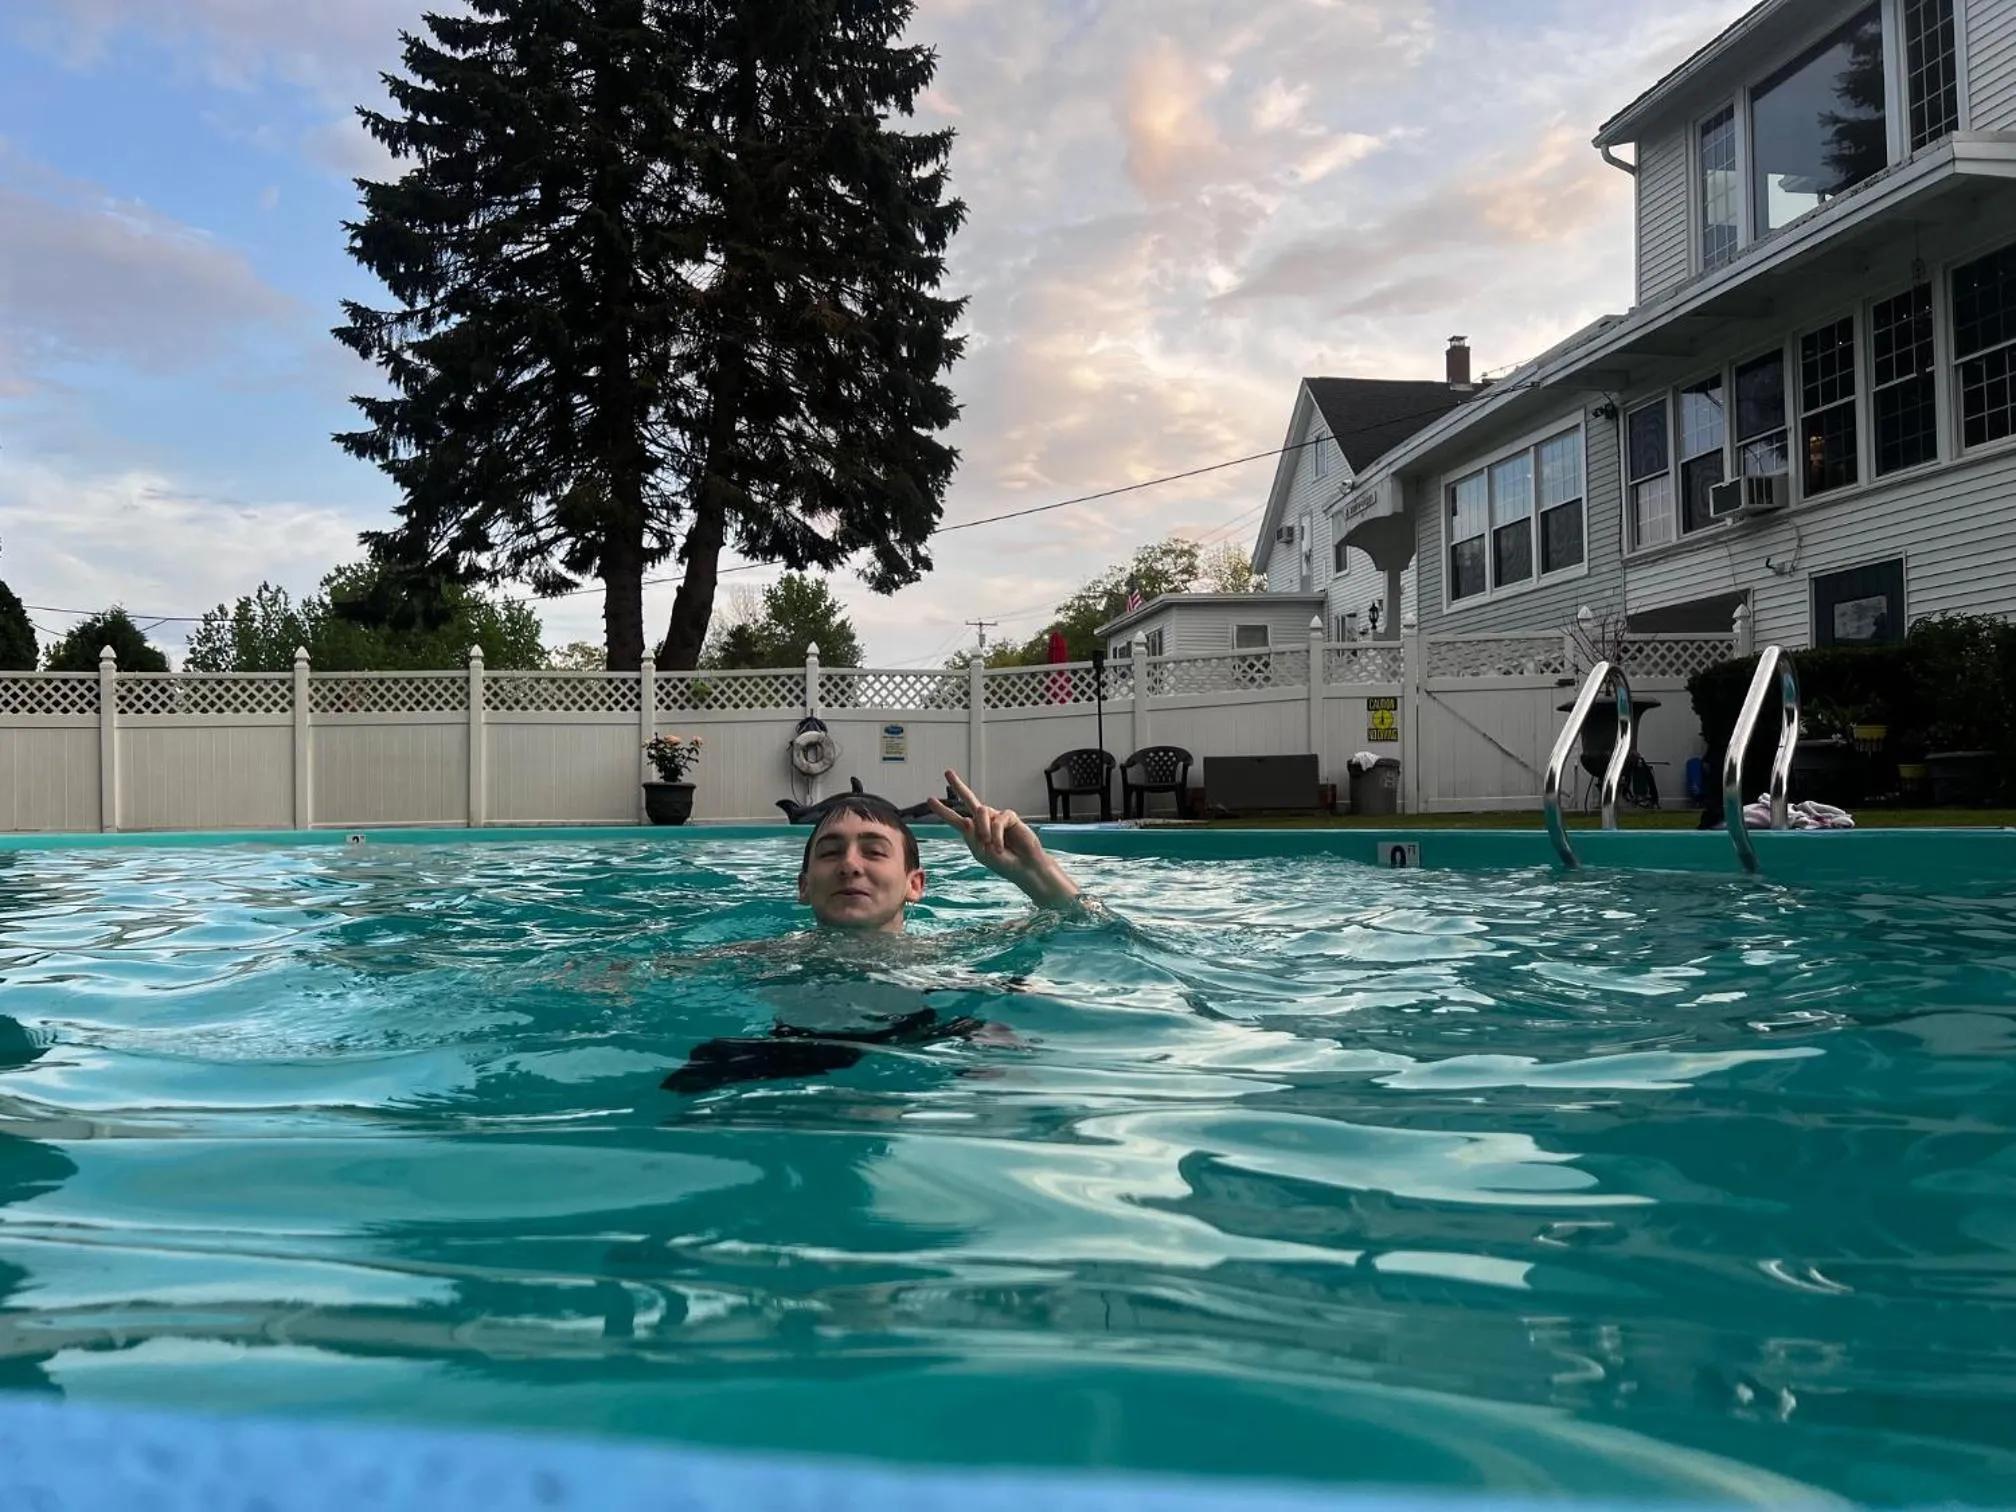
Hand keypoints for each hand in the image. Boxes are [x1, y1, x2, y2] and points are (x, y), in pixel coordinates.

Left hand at [927, 768, 1079, 909]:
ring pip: (981, 812)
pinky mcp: (1010, 817)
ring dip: (984, 830)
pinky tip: (1000, 846)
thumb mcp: (981, 853)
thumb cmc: (1003, 863)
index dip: (943, 810)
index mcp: (974, 832)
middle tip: (947, 772)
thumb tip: (967, 820)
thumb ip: (971, 838)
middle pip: (969, 799)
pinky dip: (996, 835)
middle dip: (957, 786)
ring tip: (991, 845)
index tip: (930, 799)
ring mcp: (997, 818)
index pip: (956, 819)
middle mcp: (984, 822)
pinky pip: (997, 820)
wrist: (1024, 868)